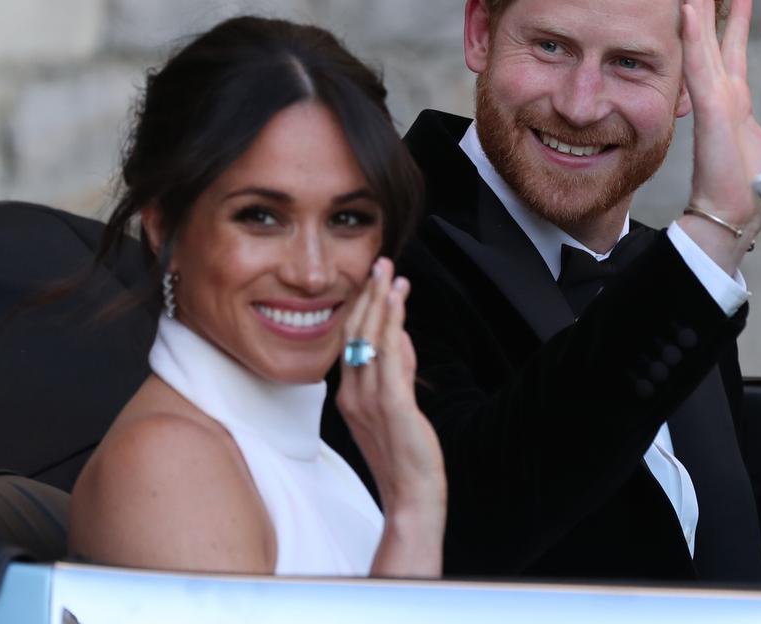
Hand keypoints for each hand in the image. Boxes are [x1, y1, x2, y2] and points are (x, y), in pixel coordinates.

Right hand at [336, 257, 445, 575]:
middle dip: (369, 295)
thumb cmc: (405, 456)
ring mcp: (369, 399)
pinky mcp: (392, 405)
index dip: (362, 308)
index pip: (351, 342)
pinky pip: (389, 355)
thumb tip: (402, 336)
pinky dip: (392, 323)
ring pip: (370, 338)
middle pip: (356, 333)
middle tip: (380, 263)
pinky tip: (398, 301)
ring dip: (381, 301)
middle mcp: (352, 394)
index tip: (374, 281)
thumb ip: (398, 371)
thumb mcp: (397, 406)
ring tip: (389, 271)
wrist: (411, 497)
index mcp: (349, 395)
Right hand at [678, 0, 760, 271]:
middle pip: (709, 38)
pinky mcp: (708, 109)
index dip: (736, 18)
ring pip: (699, 43)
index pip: (733, 49)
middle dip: (705, 1)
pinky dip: (693, 36)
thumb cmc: (754, 185)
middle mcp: (719, 95)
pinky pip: (698, 65)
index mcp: (734, 101)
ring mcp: (710, 100)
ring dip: (694, 7)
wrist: (740, 213)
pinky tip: (688, 9)